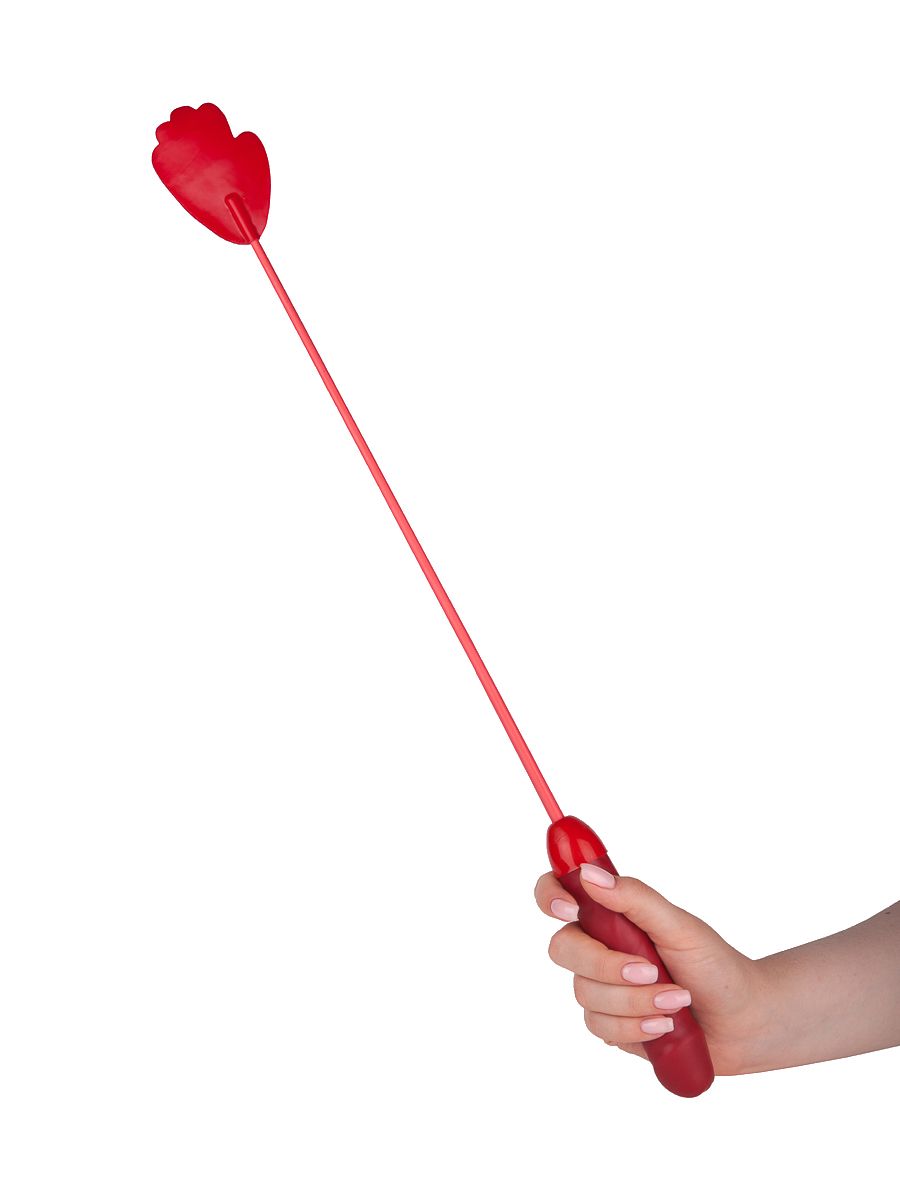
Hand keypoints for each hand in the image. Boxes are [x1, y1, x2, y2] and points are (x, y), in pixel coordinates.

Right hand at [535, 867, 768, 1075]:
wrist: (743, 1022)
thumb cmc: (715, 966)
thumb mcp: (680, 926)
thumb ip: (635, 899)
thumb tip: (588, 874)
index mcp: (611, 914)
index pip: (558, 892)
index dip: (550, 896)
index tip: (569, 909)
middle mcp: (599, 947)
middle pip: (563, 949)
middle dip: (605, 965)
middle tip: (650, 970)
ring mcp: (602, 987)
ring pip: (584, 994)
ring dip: (633, 1000)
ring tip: (676, 1002)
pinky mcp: (610, 1025)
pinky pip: (600, 1027)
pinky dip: (635, 1027)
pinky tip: (664, 1025)